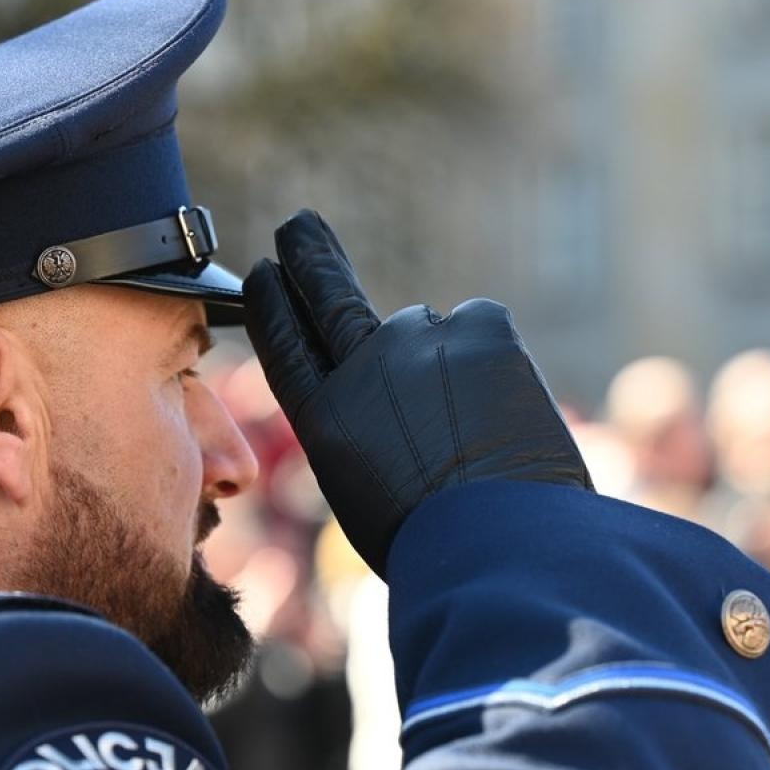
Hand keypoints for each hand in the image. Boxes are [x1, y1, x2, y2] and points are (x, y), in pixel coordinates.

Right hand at [243, 210, 590, 576]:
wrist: (502, 543)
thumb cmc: (438, 544)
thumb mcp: (373, 497)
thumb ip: (372, 433)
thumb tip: (404, 403)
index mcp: (325, 420)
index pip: (287, 348)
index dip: (274, 308)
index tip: (264, 273)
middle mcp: (362, 368)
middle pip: (329, 296)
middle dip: (311, 257)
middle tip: (299, 225)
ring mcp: (420, 340)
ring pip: (431, 335)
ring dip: (449, 370)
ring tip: (474, 431)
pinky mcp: (481, 327)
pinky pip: (483, 330)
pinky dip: (493, 361)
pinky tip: (505, 410)